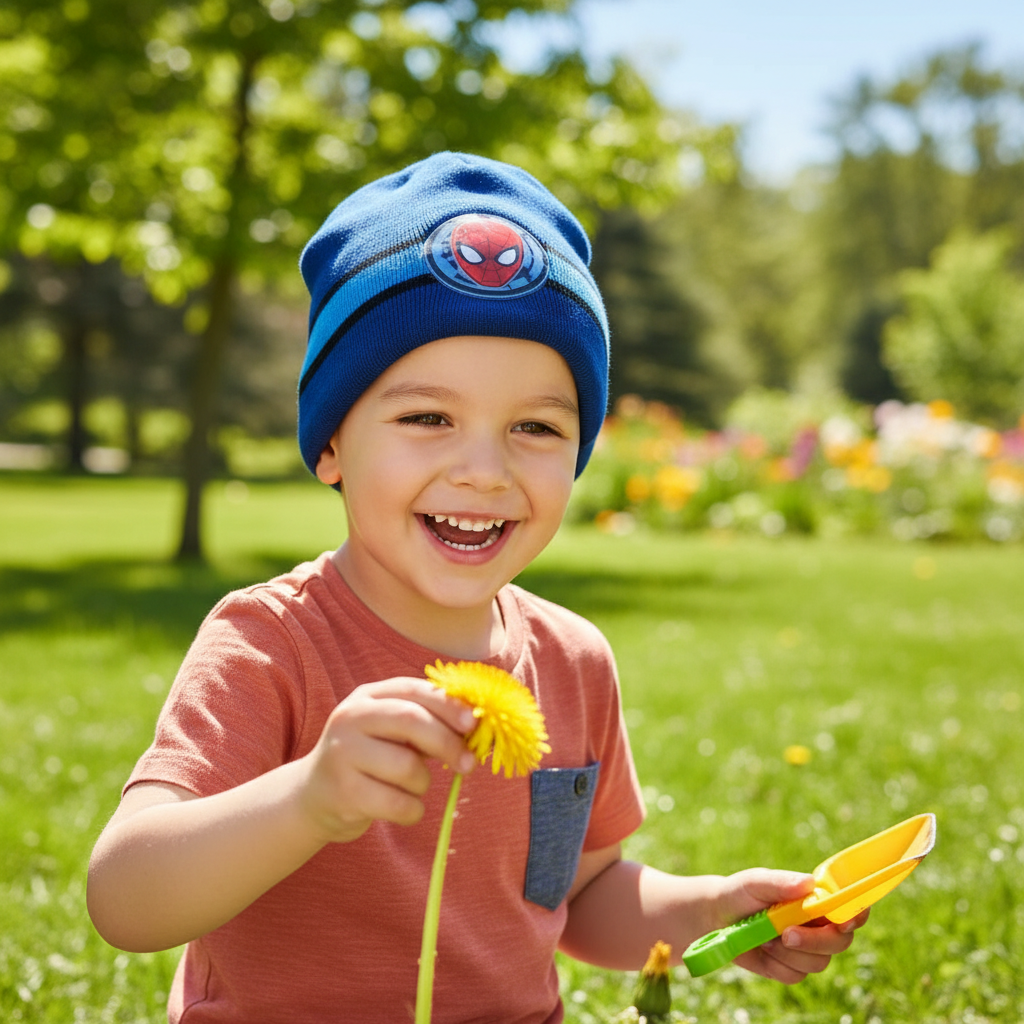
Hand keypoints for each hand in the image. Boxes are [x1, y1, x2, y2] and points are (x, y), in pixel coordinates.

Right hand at [298, 677, 477, 844]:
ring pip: (408, 767)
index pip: (414, 690)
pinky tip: (404, 808)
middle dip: (448, 743)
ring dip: (424, 783)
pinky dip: (413, 810)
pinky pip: (398, 803)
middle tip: (468, 763)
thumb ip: (426, 723)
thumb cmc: (369, 761)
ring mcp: (342, 754)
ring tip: (412, 787)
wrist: (313, 798)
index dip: (448, 705)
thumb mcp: (390, 732)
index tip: (474, 723)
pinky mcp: (343, 792)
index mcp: (367, 696)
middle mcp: (350, 718)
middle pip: (411, 721)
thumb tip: (478, 727)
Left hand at [714, 868, 869, 983]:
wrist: (717, 918)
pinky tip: (762, 948)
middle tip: (786, 934)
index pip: (850, 907)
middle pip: (840, 942)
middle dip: (815, 941)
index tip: (845, 922)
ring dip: (789, 952)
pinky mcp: (792, 968)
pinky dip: (777, 964)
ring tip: (764, 936)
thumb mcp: (755, 882)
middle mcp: (818, 925)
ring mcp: (807, 949)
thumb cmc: (740, 893)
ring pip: (819, 962)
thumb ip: (781, 882)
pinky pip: (796, 976)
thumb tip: (809, 883)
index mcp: (816, 899)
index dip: (856, 915)